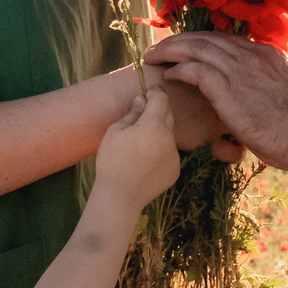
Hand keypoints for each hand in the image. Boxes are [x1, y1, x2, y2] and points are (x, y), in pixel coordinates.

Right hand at [94, 82, 179, 207]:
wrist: (120, 196)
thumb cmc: (112, 160)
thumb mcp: (115, 131)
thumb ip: (132, 113)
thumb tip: (142, 100)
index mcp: (154, 124)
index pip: (161, 99)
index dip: (156, 92)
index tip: (149, 92)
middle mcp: (170, 137)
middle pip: (168, 115)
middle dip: (158, 111)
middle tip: (142, 115)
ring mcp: (175, 155)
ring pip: (169, 136)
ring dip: (159, 133)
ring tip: (141, 143)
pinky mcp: (175, 170)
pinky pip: (170, 154)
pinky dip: (161, 151)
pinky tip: (145, 161)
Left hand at [143, 32, 287, 170]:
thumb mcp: (285, 97)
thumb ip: (268, 91)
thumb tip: (259, 103)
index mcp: (265, 56)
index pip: (224, 40)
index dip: (200, 42)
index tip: (184, 48)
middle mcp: (251, 56)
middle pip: (206, 38)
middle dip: (178, 41)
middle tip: (158, 48)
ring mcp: (240, 70)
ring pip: (196, 48)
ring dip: (170, 51)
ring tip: (153, 57)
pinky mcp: (230, 89)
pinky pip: (196, 71)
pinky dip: (179, 70)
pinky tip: (168, 76)